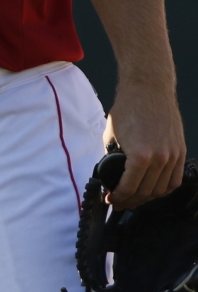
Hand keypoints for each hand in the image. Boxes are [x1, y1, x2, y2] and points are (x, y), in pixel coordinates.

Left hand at [103, 80, 185, 208]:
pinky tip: (153, 189)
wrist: (148, 88)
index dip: (118, 197)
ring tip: (135, 198)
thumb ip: (112, 155)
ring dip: (147, 197)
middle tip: (120, 202)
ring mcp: (172, 156)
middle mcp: (159, 159)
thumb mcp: (111, 133)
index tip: (111, 200)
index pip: (129, 188)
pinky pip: (175, 179)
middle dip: (130, 201)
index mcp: (140, 156)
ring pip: (162, 189)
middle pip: (146, 192)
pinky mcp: (180, 151)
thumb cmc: (128, 107)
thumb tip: (111, 171)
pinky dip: (164, 188)